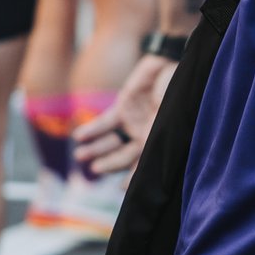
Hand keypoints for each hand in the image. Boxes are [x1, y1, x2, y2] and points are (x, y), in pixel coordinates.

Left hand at [74, 49, 177, 178]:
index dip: (133, 179)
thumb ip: (153, 146)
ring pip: (110, 142)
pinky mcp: (122, 107)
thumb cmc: (176, 95)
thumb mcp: (167, 123)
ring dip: (95, 149)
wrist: (169, 65)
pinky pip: (104, 123)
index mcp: (158, 143)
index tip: (120, 189)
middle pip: (122, 157)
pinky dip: (92, 130)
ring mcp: (133, 122)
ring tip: (79, 156)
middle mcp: (144, 136)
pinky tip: (79, 136)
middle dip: (107, 164)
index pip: (143, 167)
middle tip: (94, 170)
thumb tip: (141, 173)